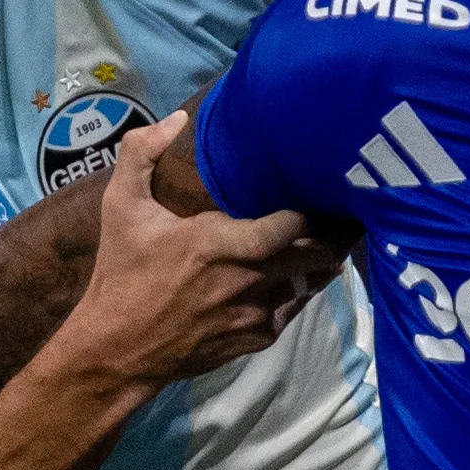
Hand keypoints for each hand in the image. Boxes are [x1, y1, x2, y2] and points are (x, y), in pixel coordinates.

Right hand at [56, 114, 349, 393]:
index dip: (313, 210)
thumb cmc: (121, 274)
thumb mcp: (120, 207)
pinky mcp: (257, 338)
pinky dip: (303, 288)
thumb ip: (140, 153)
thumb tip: (176, 119)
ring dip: (327, 260)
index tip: (322, 189)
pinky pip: (295, 308)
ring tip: (340, 236)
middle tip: (351, 210)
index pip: (291, 225)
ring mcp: (256, 313)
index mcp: (218, 244)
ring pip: (313, 282)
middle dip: (337, 232)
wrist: (118, 351)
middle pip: (317, 254)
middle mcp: (246, 280)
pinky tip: (306, 272)